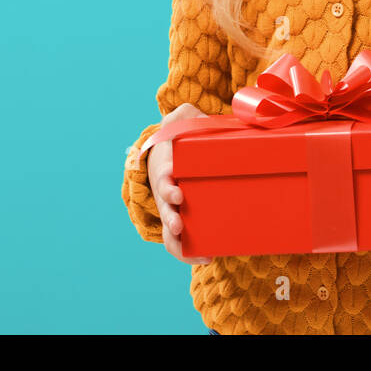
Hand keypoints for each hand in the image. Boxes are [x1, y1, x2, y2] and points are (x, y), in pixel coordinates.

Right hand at [146, 102, 212, 265]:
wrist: (174, 158)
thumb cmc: (182, 140)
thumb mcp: (182, 122)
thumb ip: (186, 115)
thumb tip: (191, 113)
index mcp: (167, 168)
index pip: (163, 176)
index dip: (168, 184)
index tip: (177, 189)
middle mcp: (166, 191)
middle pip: (164, 207)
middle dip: (170, 216)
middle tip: (179, 223)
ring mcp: (172, 209)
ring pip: (168, 229)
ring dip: (177, 240)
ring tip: (195, 250)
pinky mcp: (182, 221)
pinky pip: (180, 242)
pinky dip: (188, 253)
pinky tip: (206, 257)